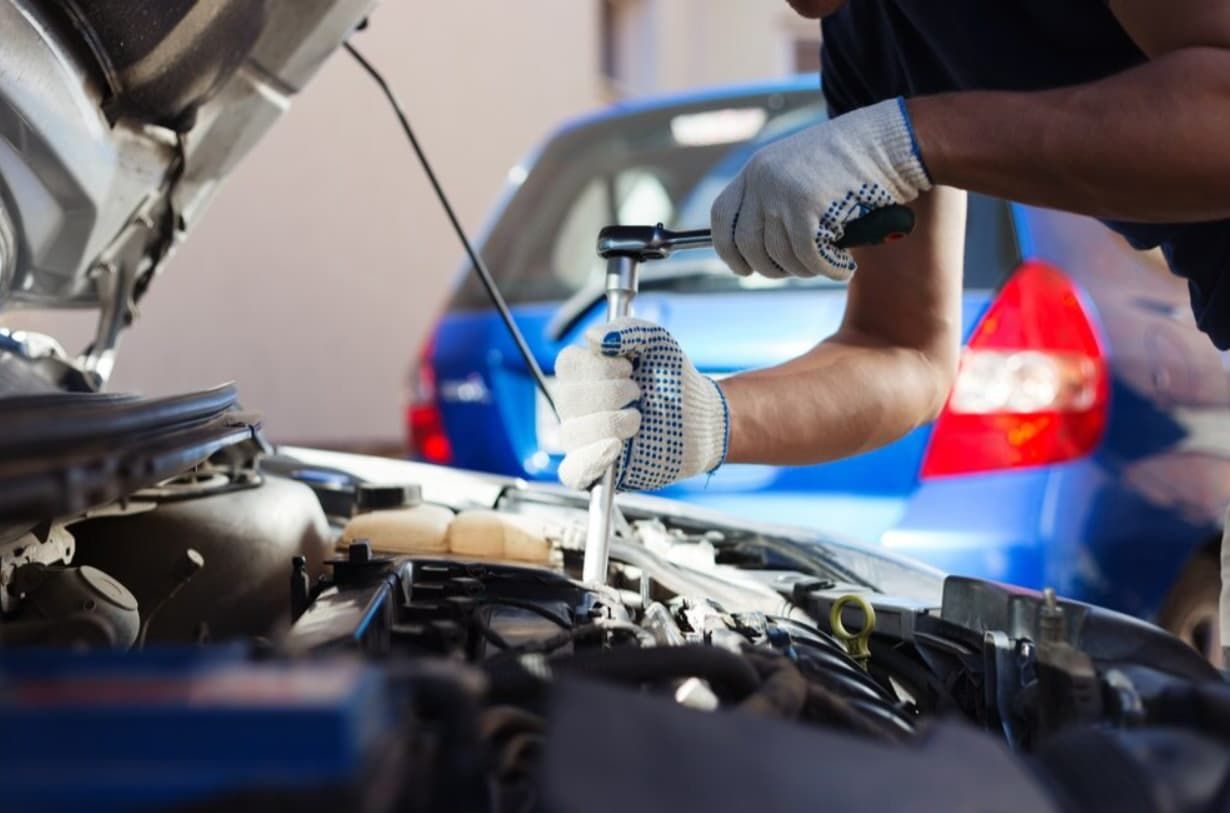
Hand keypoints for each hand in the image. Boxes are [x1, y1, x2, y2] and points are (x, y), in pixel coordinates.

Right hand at [553, 318, 729, 491]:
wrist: (702, 417)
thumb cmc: (674, 379)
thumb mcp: (657, 342)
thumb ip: (628, 330)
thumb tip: (593, 337)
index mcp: (586, 374)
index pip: (567, 365)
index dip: (597, 366)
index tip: (628, 367)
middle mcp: (579, 407)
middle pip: (567, 398)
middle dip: (610, 393)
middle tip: (638, 393)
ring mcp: (586, 440)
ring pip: (571, 434)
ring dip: (608, 422)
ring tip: (638, 420)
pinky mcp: (599, 470)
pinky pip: (573, 473)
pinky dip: (589, 461)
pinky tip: (615, 448)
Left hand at [710, 97, 930, 280]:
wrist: (895, 140)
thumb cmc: (858, 161)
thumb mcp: (803, 173)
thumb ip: (777, 200)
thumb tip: (759, 251)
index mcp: (757, 168)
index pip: (721, 216)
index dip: (727, 248)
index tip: (741, 268)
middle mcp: (763, 179)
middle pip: (747, 245)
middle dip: (771, 268)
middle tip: (797, 270)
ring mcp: (782, 193)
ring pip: (780, 256)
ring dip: (806, 269)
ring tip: (829, 259)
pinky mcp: (807, 208)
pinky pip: (809, 258)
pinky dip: (828, 270)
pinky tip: (843, 266)